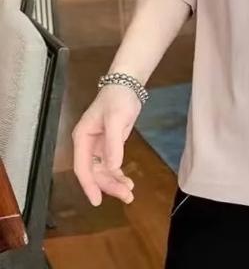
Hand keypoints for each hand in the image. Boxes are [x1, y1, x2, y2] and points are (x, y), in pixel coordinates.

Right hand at [72, 85, 140, 205]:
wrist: (127, 85)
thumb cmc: (118, 99)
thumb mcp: (116, 119)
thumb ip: (113, 144)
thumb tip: (112, 168)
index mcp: (82, 138)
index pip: (82, 167)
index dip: (89, 185)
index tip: (97, 200)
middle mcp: (87, 144)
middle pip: (94, 172)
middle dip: (108, 185)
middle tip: (126, 196)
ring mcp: (98, 145)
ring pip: (103, 171)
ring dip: (114, 182)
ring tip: (129, 193)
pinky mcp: (109, 145)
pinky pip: (111, 164)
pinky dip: (118, 174)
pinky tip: (127, 182)